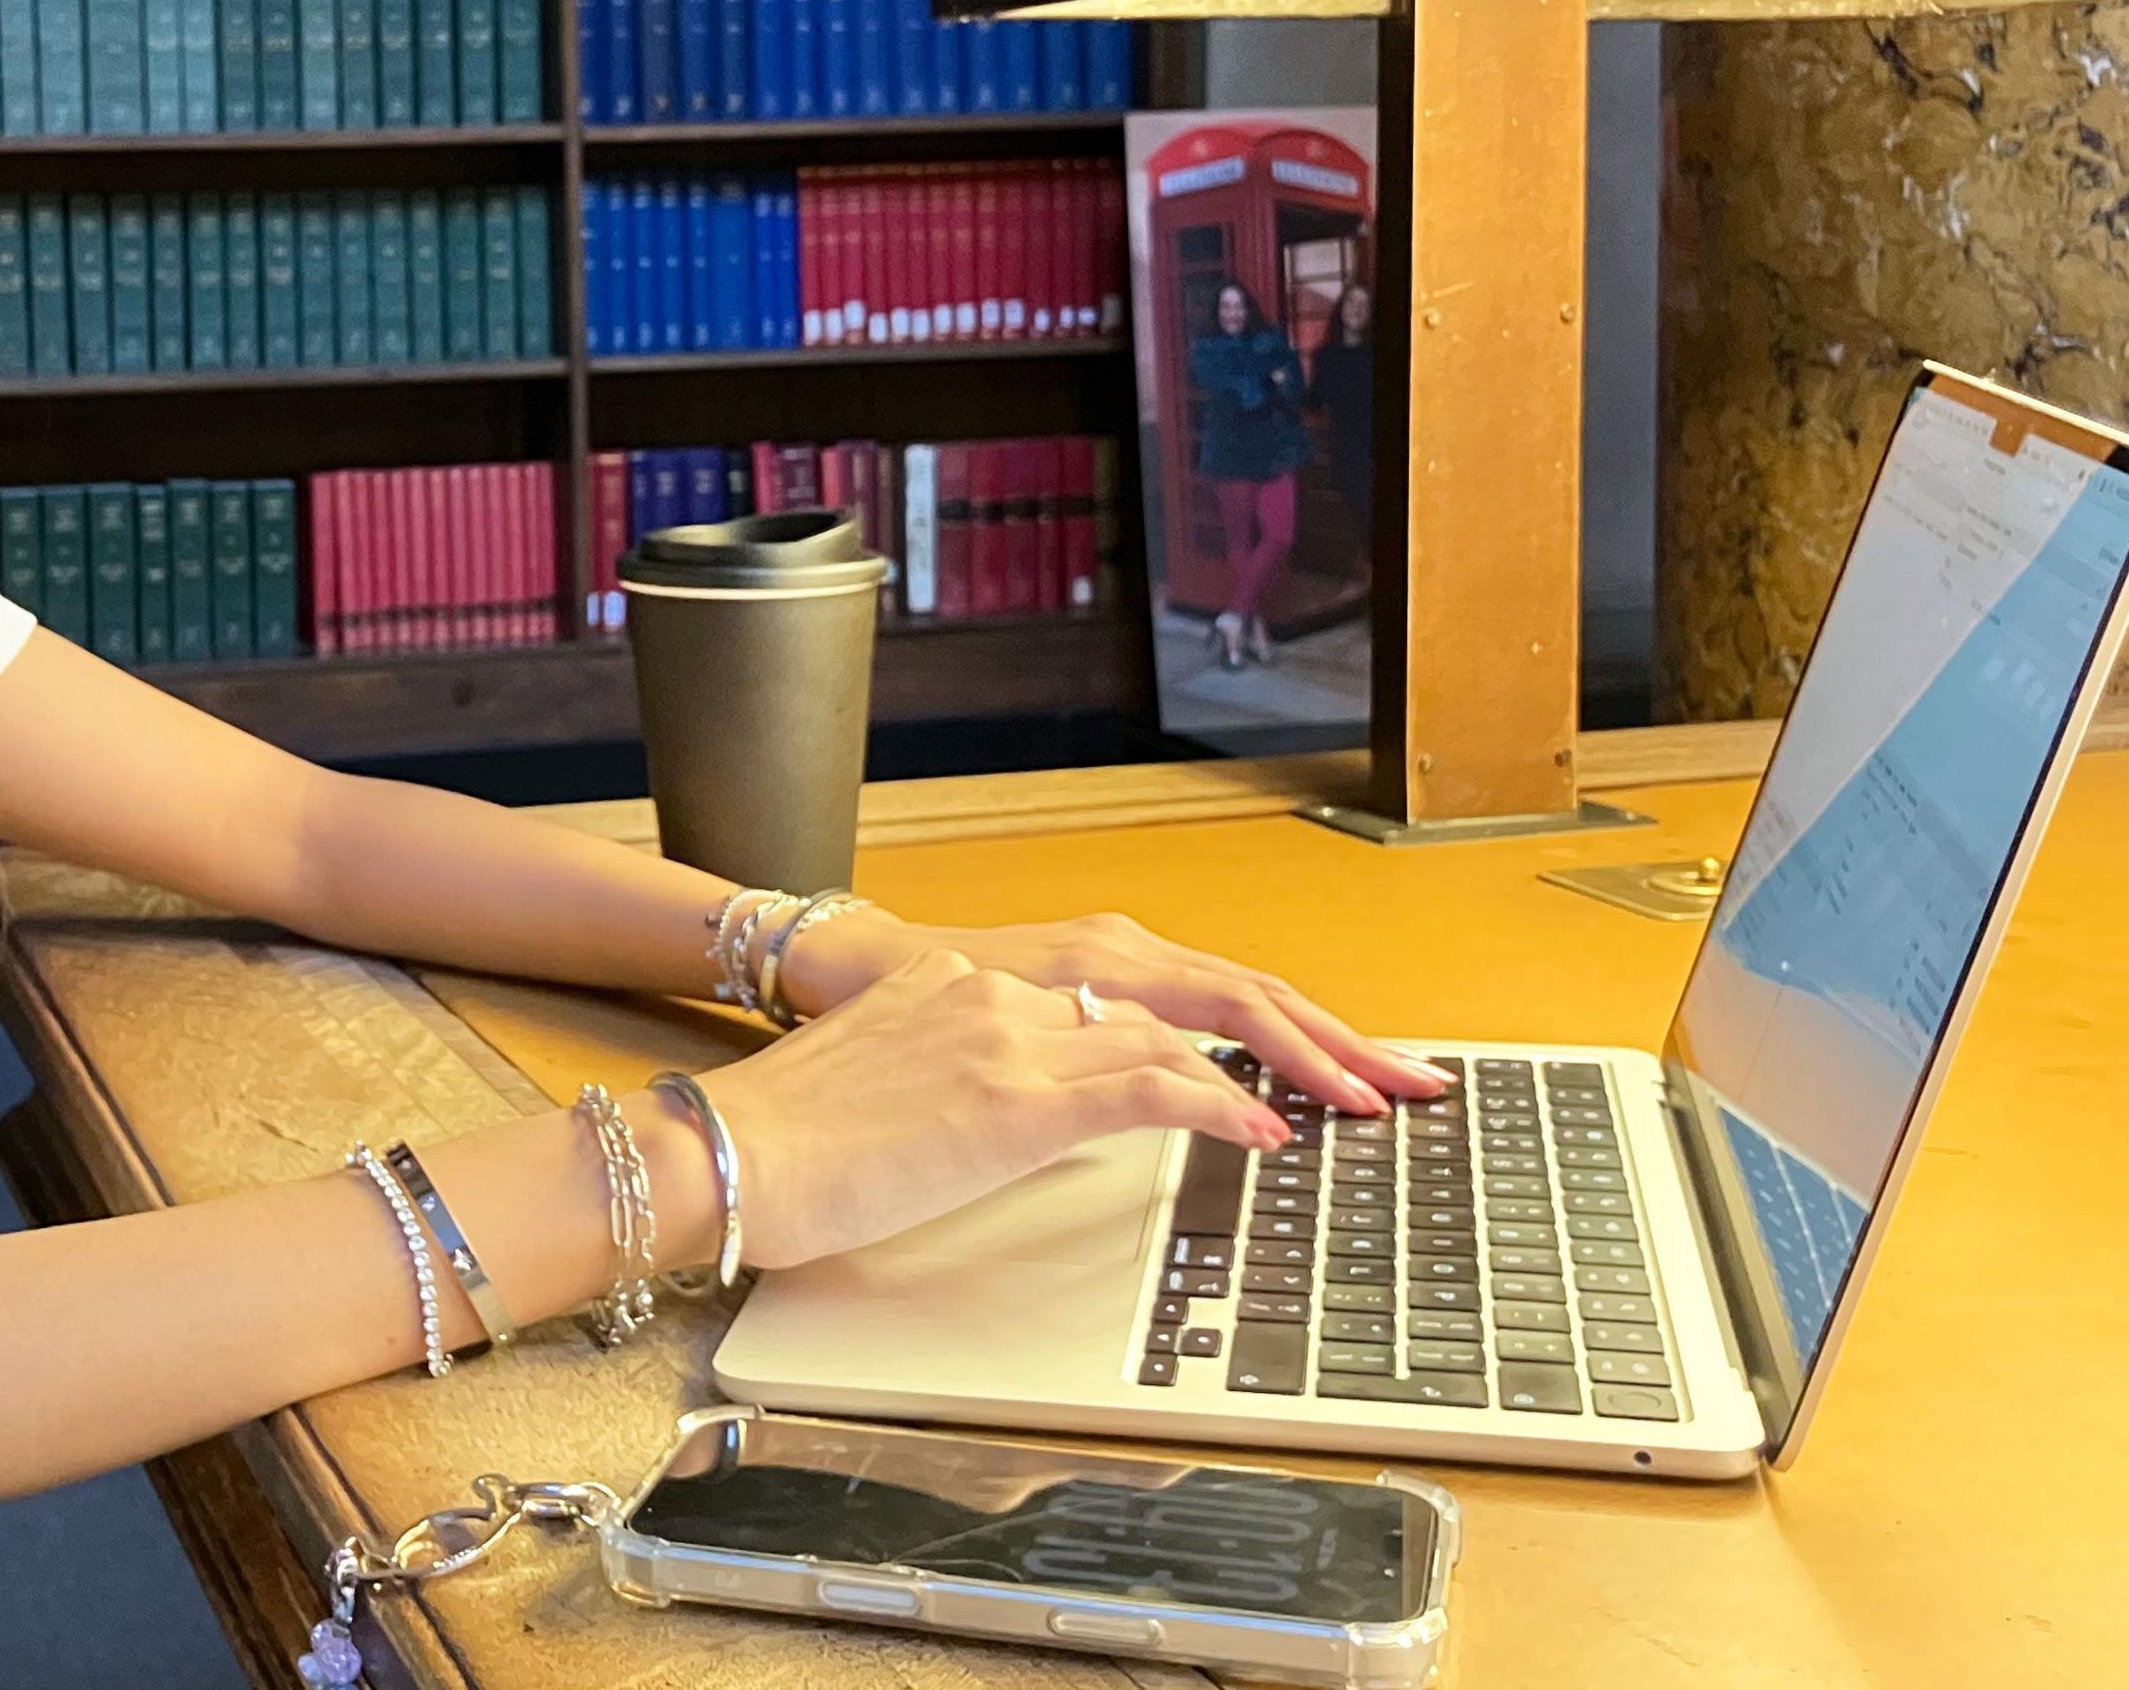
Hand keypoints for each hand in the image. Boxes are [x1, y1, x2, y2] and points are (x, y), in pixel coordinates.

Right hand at [776, 905, 1452, 1117]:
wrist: (728, 1148)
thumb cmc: (799, 1136)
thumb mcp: (908, 1084)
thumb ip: (981, 1080)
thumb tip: (1035, 1117)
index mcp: (993, 980)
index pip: (1160, 985)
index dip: (1258, 1015)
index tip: (1325, 1053)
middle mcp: (1017, 987)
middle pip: (1206, 989)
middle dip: (1319, 1031)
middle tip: (1399, 1071)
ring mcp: (1017, 1035)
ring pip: (1197, 1027)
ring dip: (1299, 1067)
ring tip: (1367, 1106)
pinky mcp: (1012, 1097)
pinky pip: (1151, 1088)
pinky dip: (1224, 1107)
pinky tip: (1269, 1137)